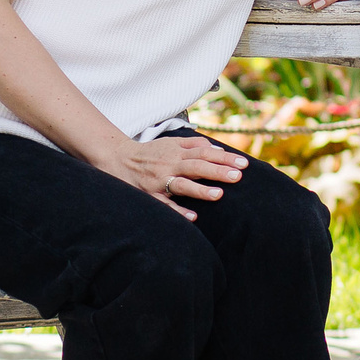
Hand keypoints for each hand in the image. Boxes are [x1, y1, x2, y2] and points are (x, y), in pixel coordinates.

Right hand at [112, 133, 245, 219]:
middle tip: (238, 177)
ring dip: (200, 190)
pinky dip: (178, 210)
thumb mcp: (171, 143)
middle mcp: (170, 164)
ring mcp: (159, 180)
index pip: (205, 153)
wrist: (116, 158)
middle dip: (218, 171)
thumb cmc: (149, 153)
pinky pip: (164, 204)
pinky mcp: (149, 195)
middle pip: (197, 166)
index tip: (243, 164)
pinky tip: (193, 216)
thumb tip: (218, 150)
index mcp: (177, 152)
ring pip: (181, 184)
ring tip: (219, 195)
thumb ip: (194, 144)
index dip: (225, 158)